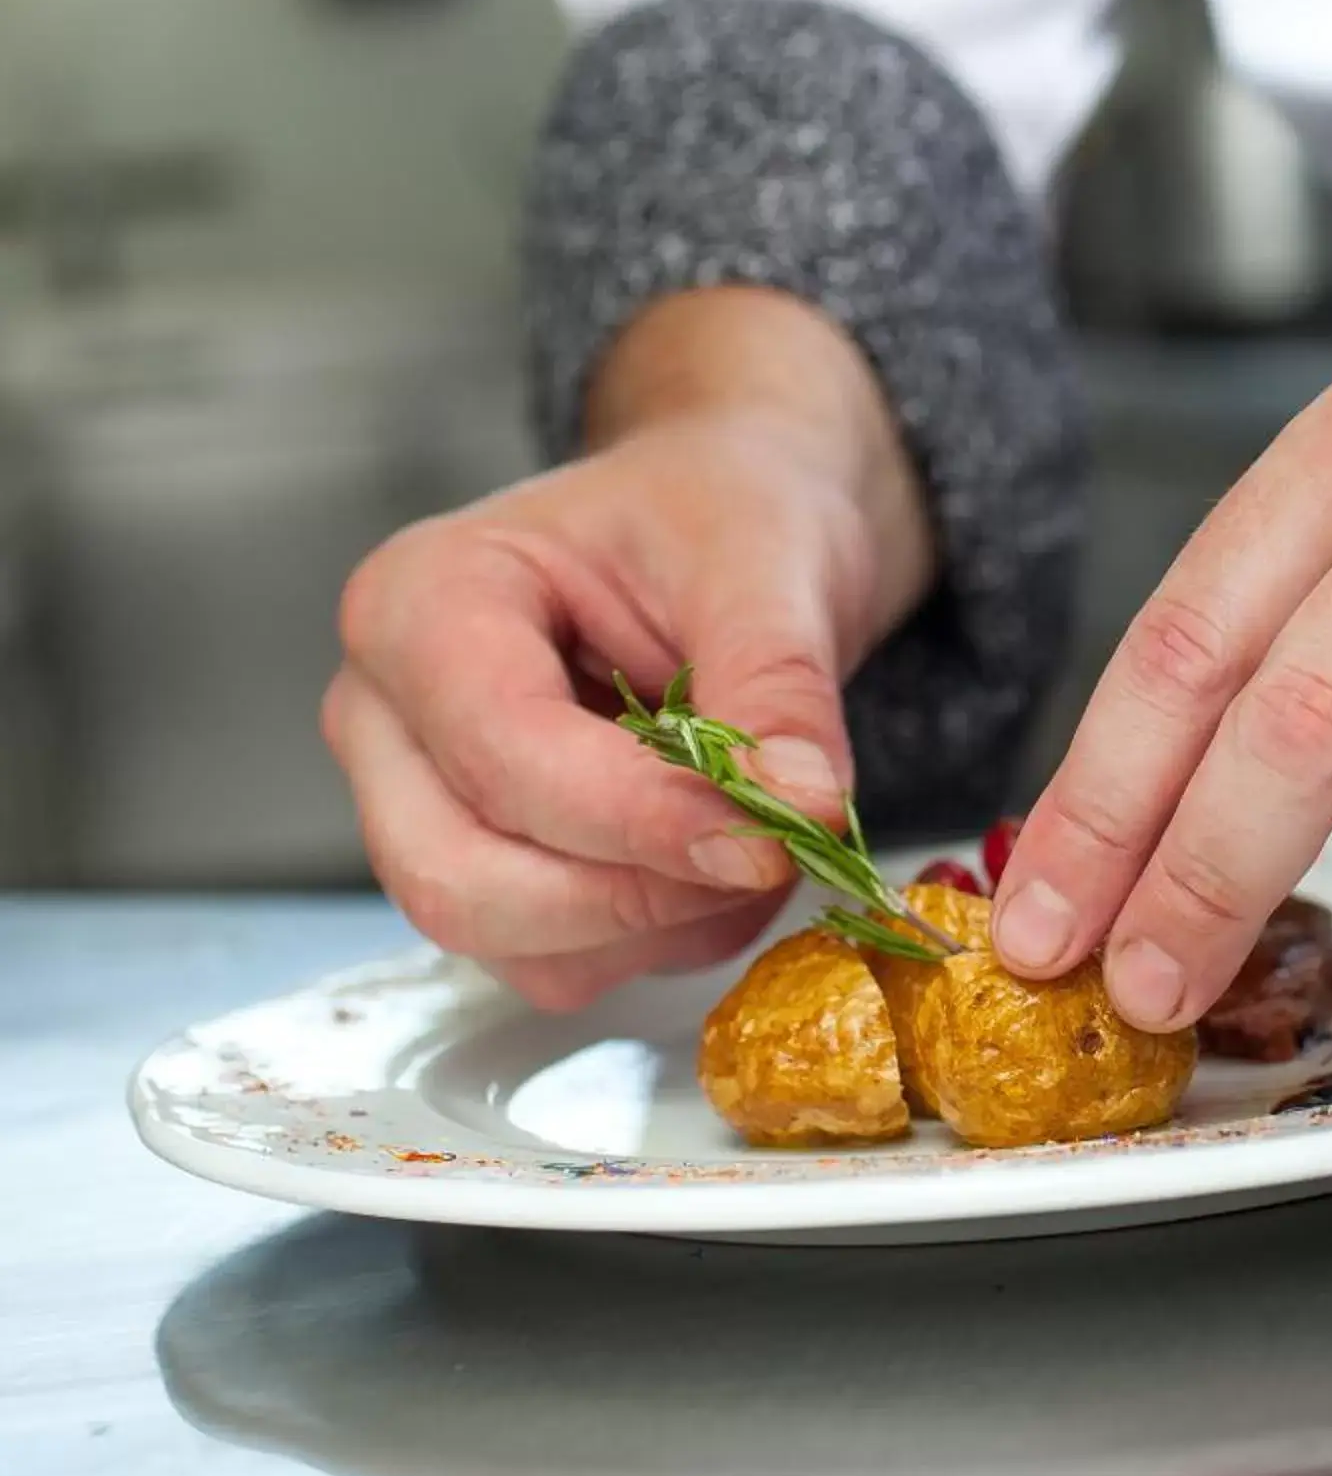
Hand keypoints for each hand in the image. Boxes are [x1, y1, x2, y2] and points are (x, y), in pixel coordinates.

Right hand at [324, 288, 932, 1010]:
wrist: (729, 528)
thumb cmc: (717, 513)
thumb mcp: (766, 564)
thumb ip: (778, 686)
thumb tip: (801, 807)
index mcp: (420, 599)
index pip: (501, 753)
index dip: (637, 818)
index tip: (764, 840)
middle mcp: (386, 713)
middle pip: (460, 877)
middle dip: (631, 893)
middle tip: (767, 853)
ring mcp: (416, 805)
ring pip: (509, 941)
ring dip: (655, 924)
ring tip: (756, 838)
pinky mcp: (478, 869)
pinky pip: (554, 962)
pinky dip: (657, 938)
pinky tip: (719, 862)